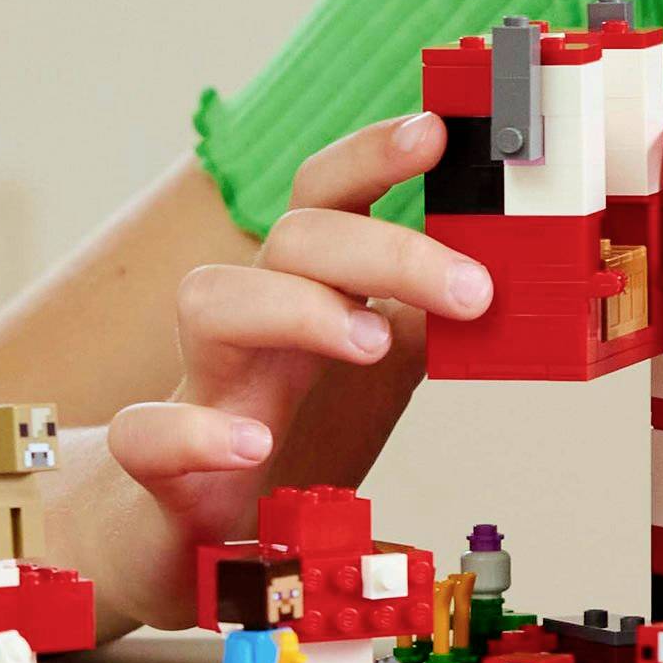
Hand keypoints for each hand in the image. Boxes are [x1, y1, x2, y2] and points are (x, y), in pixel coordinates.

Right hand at [103, 112, 489, 621]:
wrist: (193, 531)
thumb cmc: (296, 427)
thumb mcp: (380, 363)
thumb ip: (434, 318)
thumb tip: (514, 275)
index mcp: (310, 288)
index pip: (330, 197)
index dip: (372, 154)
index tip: (434, 131)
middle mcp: (253, 320)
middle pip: (293, 239)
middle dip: (385, 250)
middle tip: (474, 290)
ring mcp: (205, 384)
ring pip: (211, 301)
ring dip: (296, 309)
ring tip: (369, 343)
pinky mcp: (161, 464)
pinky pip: (147, 431)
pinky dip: (197, 433)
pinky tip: (250, 444)